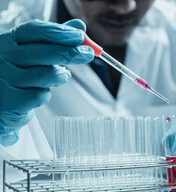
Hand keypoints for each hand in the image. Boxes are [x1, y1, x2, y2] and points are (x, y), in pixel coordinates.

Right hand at [0, 19, 93, 145]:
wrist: (2, 102)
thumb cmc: (21, 72)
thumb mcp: (35, 51)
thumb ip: (56, 38)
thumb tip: (79, 26)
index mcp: (8, 41)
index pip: (34, 30)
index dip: (59, 32)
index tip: (80, 36)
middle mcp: (3, 57)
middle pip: (43, 52)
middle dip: (70, 52)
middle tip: (88, 54)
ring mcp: (4, 79)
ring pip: (44, 75)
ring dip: (60, 75)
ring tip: (63, 75)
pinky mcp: (9, 101)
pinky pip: (39, 96)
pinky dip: (45, 94)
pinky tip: (40, 91)